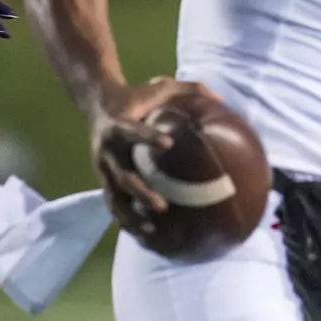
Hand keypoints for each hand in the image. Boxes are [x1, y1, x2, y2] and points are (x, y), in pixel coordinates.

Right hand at [86, 77, 213, 236]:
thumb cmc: (137, 96)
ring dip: (131, 214)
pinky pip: (114, 203)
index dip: (148, 137)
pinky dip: (126, 219)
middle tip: (162, 205)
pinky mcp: (104, 179)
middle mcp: (107, 150)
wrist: (98, 103)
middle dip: (140, 192)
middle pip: (122, 175)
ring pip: (114, 197)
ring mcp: (103, 168)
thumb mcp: (160, 86)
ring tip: (152, 229)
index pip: (131, 131)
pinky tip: (145, 234)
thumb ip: (190, 90)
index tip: (169, 144)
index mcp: (118, 125)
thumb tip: (222, 101)